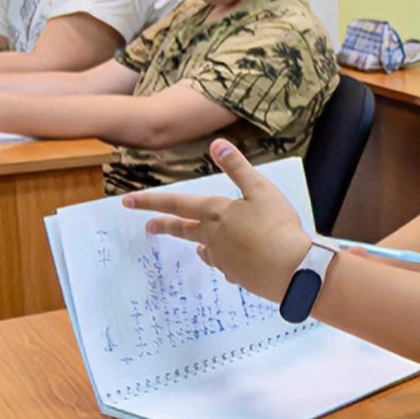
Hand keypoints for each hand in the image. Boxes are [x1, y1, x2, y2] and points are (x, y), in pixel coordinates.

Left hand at [124, 139, 312, 299]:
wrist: (291, 268)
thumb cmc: (277, 226)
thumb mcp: (261, 190)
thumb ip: (238, 167)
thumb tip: (216, 143)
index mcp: (216, 213)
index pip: (177, 204)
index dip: (151, 201)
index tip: (128, 201)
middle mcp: (213, 236)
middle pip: (184, 229)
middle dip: (165, 226)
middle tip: (149, 228)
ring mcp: (223, 259)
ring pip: (205, 249)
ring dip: (199, 244)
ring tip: (199, 246)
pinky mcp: (237, 275)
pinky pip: (226, 266)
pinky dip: (227, 261)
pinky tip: (234, 263)